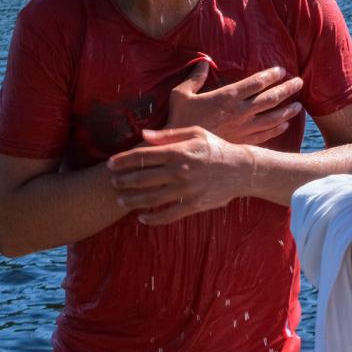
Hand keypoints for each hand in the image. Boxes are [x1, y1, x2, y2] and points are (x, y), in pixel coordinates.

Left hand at [107, 126, 254, 224]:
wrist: (242, 169)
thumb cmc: (215, 148)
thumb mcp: (194, 133)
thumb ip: (167, 135)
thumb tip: (143, 134)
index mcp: (178, 151)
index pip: (143, 156)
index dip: (123, 160)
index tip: (110, 164)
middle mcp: (179, 171)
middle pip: (143, 178)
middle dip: (124, 181)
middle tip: (112, 183)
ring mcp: (186, 189)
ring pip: (152, 198)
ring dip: (133, 200)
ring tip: (121, 200)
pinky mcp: (194, 204)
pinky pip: (169, 214)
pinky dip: (153, 218)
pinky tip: (142, 217)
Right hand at [166, 62, 303, 144]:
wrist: (180, 150)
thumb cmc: (179, 120)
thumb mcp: (181, 94)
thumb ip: (194, 78)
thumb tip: (203, 63)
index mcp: (226, 97)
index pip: (255, 83)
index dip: (270, 75)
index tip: (281, 70)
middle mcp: (239, 112)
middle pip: (270, 99)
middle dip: (287, 89)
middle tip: (299, 82)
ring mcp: (242, 129)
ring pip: (272, 118)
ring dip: (287, 111)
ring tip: (299, 105)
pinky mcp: (242, 143)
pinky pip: (265, 136)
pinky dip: (277, 129)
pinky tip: (285, 125)